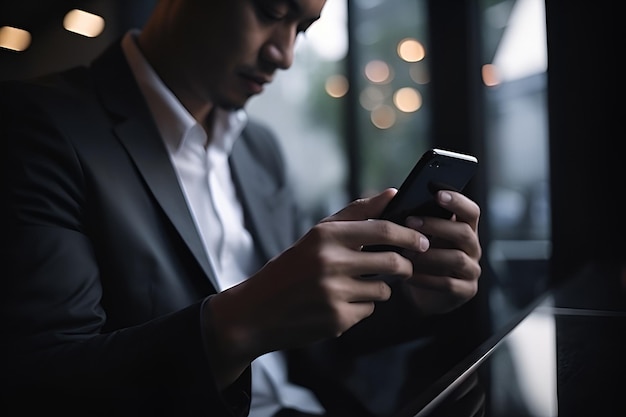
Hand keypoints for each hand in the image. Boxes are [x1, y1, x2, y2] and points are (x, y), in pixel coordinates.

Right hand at [206, 189, 429, 385]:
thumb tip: (393, 194)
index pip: (382, 229)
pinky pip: (368, 310)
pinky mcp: (337, 319)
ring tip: (353, 286)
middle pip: (393, 263)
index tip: (423, 240)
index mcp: (325, 236)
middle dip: (405, 266)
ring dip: (378, 288)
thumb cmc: (290, 268)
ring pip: (383, 290)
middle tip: (403, 266)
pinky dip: (360, 307)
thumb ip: (356, 213)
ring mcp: (334, 293)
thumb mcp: (317, 235)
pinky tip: (337, 304)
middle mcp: (330, 263)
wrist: (257, 311)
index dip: (409, 235)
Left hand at [401, 190, 481, 315]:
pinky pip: (448, 283)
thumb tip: (391, 195)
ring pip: (457, 258)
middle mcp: (472, 247)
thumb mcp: (415, 235)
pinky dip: (427, 279)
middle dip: (436, 226)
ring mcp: (471, 270)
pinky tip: (408, 275)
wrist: (419, 292)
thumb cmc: (417, 255)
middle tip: (410, 222)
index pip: (470, 211)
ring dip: (430, 254)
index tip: (437, 194)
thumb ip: (408, 216)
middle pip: (464, 232)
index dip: (457, 201)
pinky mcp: (465, 291)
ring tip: (407, 253)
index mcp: (464, 228)